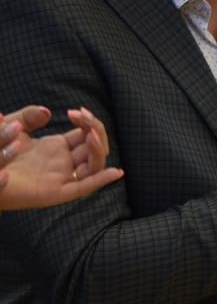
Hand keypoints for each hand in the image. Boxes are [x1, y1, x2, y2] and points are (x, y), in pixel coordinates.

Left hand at [0, 106, 122, 209]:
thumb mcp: (13, 127)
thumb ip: (29, 116)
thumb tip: (49, 112)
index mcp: (58, 148)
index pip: (86, 134)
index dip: (87, 121)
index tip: (74, 111)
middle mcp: (64, 162)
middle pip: (95, 147)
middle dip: (95, 129)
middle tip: (81, 115)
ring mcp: (62, 177)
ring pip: (94, 165)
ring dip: (99, 149)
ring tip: (92, 134)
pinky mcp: (57, 193)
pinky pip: (84, 188)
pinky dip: (101, 180)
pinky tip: (115, 172)